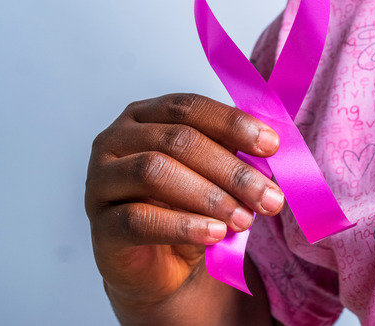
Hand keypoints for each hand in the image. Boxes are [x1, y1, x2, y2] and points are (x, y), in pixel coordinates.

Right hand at [85, 93, 283, 320]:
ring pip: (154, 172)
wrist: (160, 267)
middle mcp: (116, 140)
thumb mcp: (215, 175)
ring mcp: (101, 181)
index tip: (272, 145)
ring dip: (209, 195)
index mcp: (146, 116)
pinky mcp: (100, 224)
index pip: (190, 107)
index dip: (233, 124)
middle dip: (231, 169)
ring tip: (245, 219)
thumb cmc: (187, 209)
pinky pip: (139, 219)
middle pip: (177, 141)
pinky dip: (183, 225)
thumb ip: (235, 153)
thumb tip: (273, 146)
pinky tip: (215, 233)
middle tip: (269, 196)